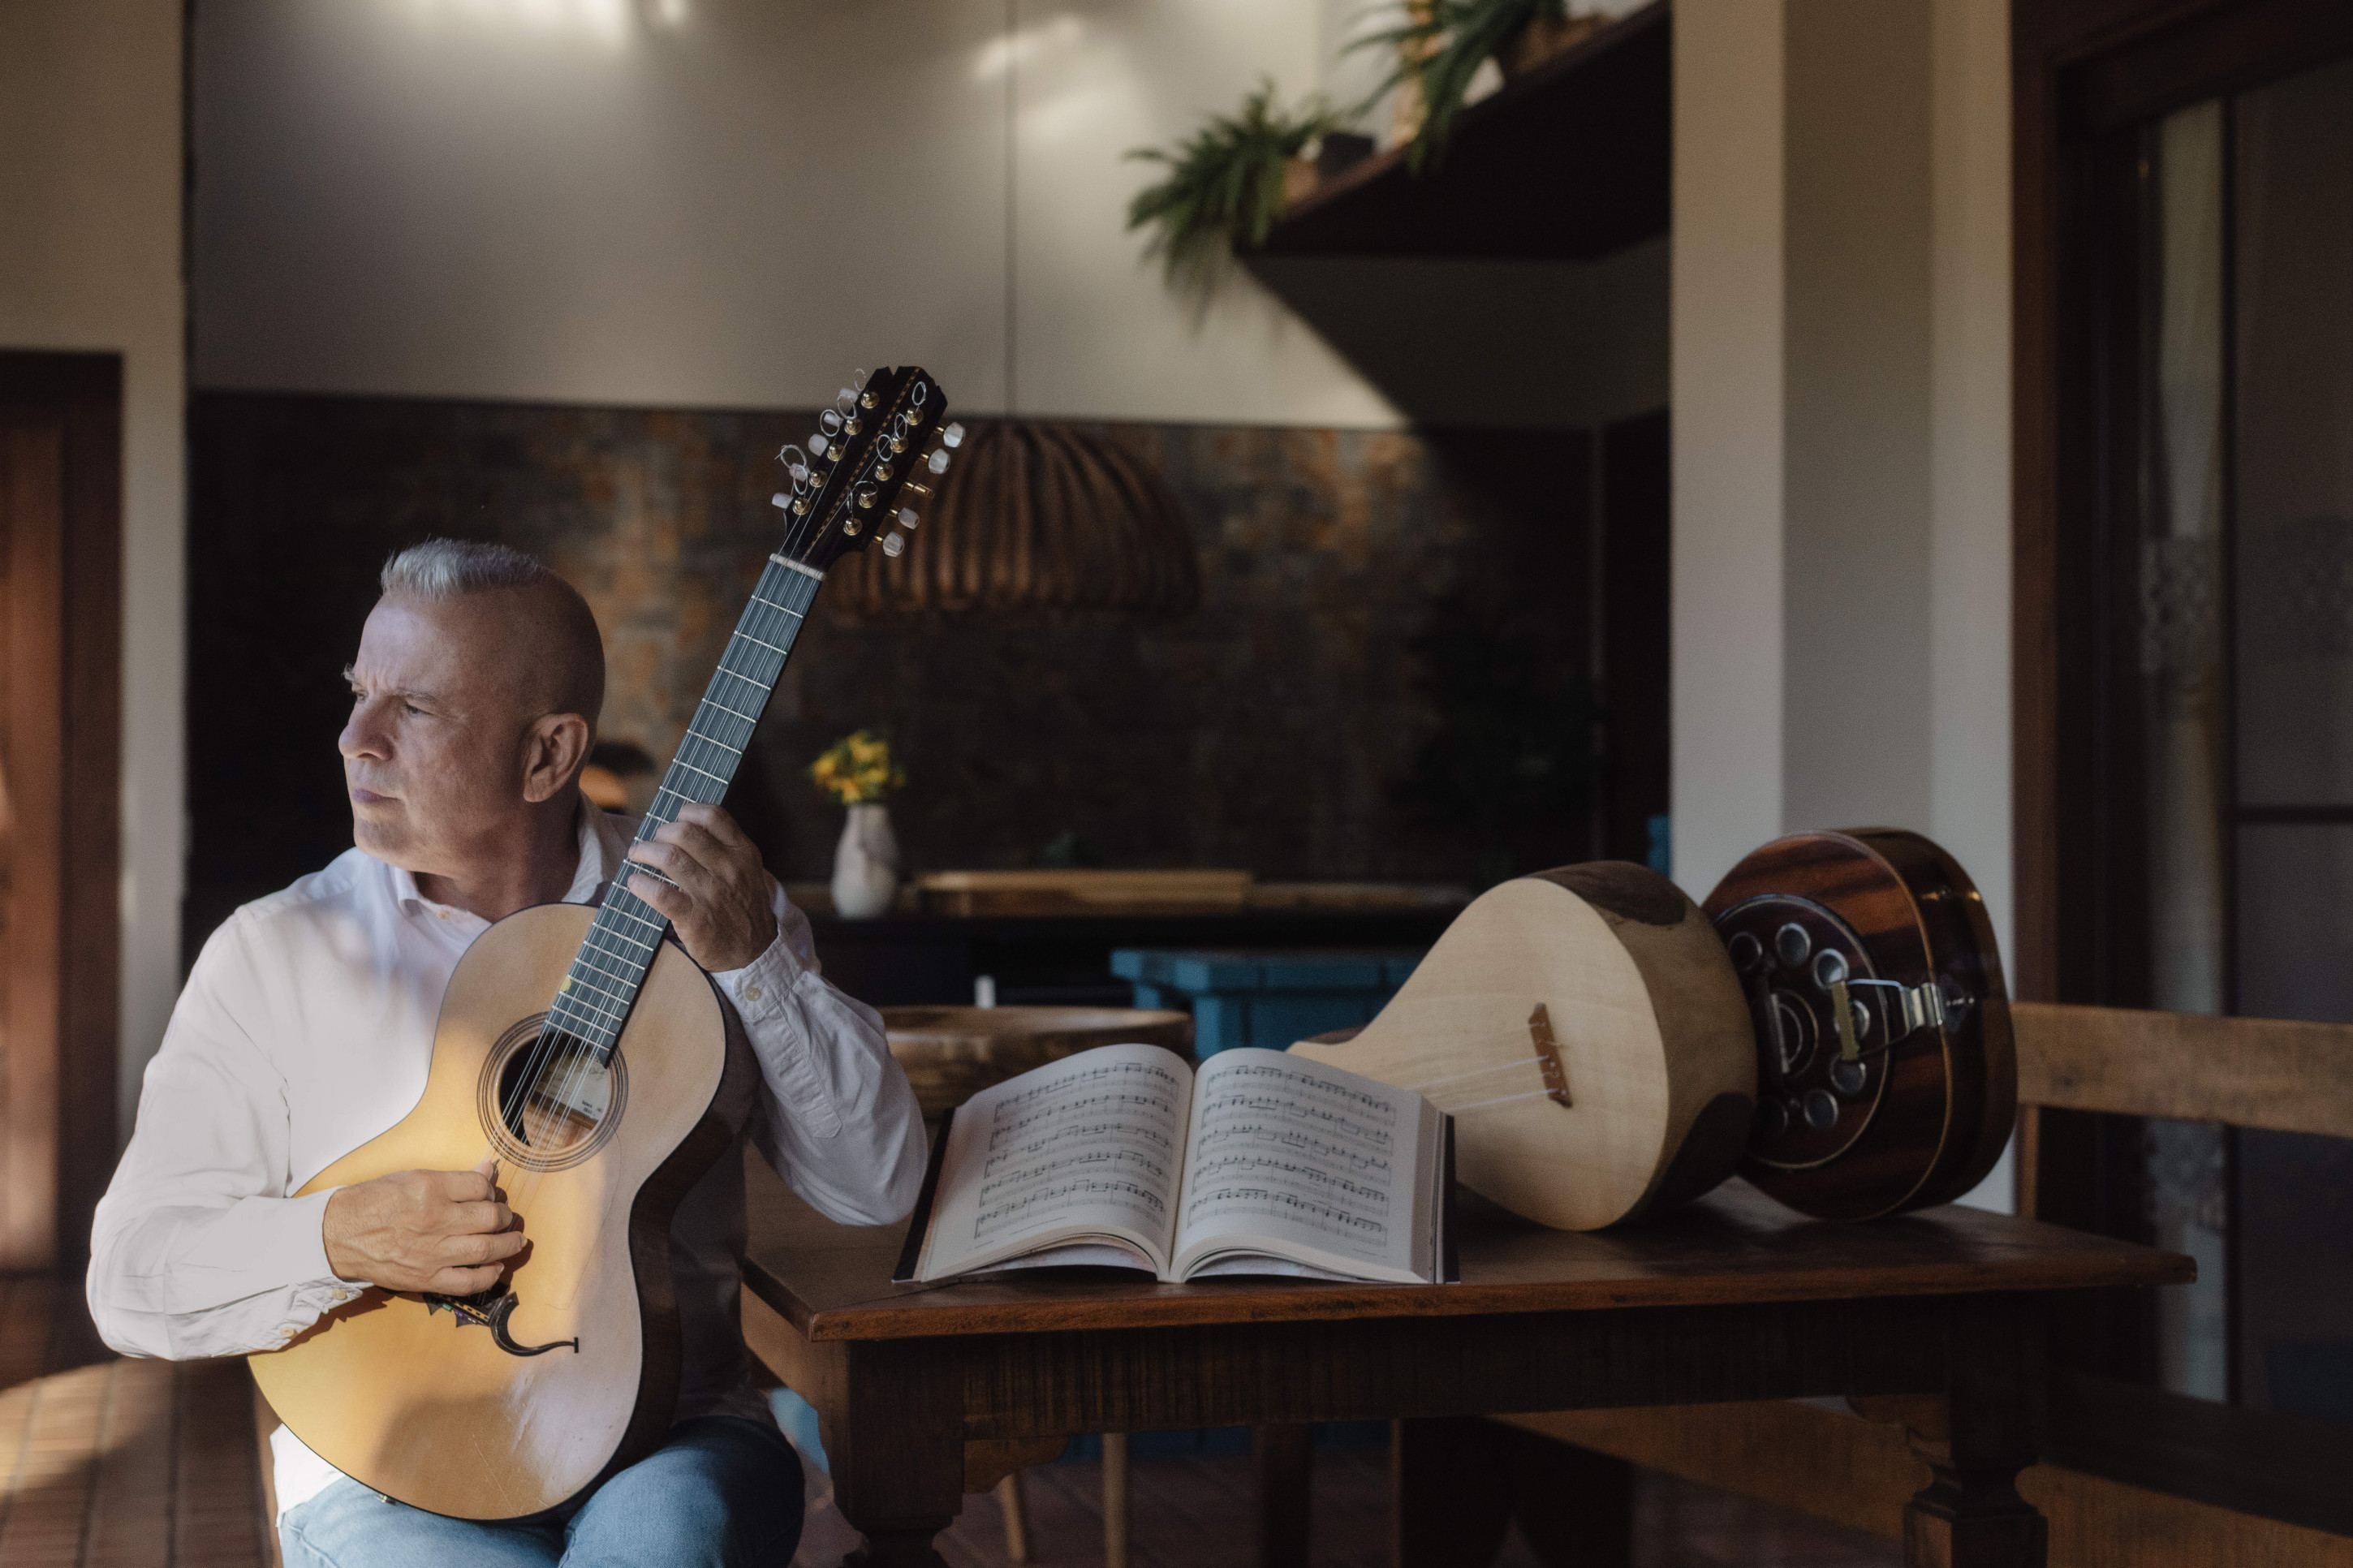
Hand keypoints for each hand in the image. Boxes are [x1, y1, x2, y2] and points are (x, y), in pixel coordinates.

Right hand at [322, 1158, 523, 1294]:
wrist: (338, 1235)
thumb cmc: (373, 1202)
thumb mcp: (411, 1177)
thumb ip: (453, 1178)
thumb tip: (488, 1169)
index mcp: (430, 1189)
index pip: (479, 1187)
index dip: (491, 1190)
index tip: (490, 1195)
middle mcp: (435, 1220)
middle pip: (490, 1218)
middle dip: (505, 1217)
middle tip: (506, 1218)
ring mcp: (432, 1252)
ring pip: (486, 1249)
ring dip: (508, 1245)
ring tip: (516, 1241)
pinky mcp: (426, 1278)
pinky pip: (467, 1281)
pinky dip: (488, 1275)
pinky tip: (496, 1267)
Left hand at [623, 803, 777, 972]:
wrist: (754, 951)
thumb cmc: (744, 906)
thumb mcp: (748, 871)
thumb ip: (726, 848)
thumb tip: (684, 826)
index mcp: (743, 853)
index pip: (713, 816)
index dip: (687, 812)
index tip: (676, 819)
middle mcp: (729, 869)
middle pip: (685, 832)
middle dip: (660, 832)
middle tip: (651, 842)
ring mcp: (711, 894)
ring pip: (669, 857)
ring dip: (644, 852)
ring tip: (637, 856)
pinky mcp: (694, 918)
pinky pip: (660, 894)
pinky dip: (642, 884)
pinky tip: (635, 883)